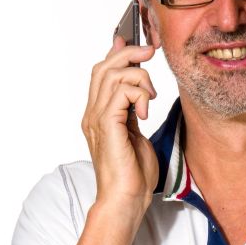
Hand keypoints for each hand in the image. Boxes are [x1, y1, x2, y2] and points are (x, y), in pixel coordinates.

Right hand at [82, 35, 158, 212]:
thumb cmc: (133, 174)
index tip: (139, 44)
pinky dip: (139, 94)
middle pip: (104, 67)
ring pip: (112, 75)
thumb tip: (140, 92)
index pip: (102, 73)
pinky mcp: (107, 126)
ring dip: (139, 77)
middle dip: (129, 54)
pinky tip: (147, 110)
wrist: (126, 199)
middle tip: (151, 53)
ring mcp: (97, 119)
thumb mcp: (136, 134)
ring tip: (152, 95)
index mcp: (98, 115)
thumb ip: (134, 110)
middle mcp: (93, 114)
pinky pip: (120, 93)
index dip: (117, 53)